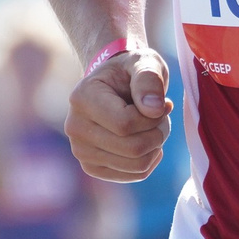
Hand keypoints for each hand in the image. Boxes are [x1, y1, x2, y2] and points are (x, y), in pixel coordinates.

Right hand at [67, 46, 168, 183]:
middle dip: (158, 134)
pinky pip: (134, 175)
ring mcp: (81, 151)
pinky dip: (150, 160)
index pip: (125, 124)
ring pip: (136, 165)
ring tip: (154, 127)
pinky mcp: (92, 167)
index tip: (164, 104)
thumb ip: (149, 79)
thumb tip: (154, 109)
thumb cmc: (130, 71)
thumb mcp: (144, 62)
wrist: (114, 85)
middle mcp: (74, 127)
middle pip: (132, 149)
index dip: (153, 119)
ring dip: (156, 146)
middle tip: (163, 117)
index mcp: (82, 98)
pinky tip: (147, 141)